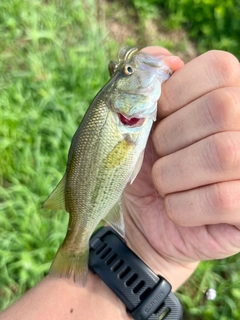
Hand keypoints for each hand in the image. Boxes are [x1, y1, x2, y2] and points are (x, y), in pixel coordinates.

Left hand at [123, 47, 239, 289]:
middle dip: (170, 137)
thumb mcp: (139, 125)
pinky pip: (221, 199)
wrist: (150, 220)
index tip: (157, 116)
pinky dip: (182, 207)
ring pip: (222, 153)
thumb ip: (149, 85)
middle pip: (221, 109)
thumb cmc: (146, 167)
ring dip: (172, 174)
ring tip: (165, 185)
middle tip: (159, 156)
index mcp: (228, 98)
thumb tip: (164, 58)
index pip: (220, 67)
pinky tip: (177, 208)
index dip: (176, 92)